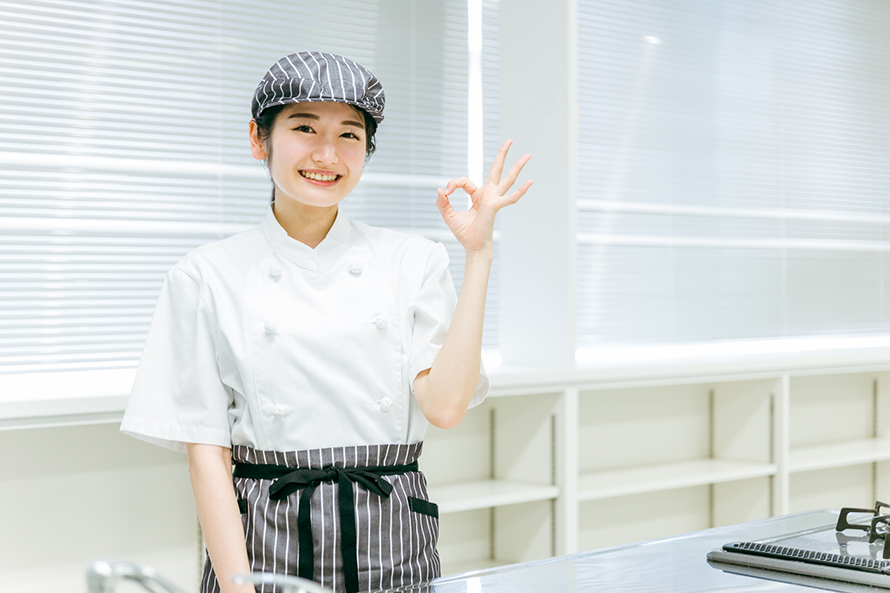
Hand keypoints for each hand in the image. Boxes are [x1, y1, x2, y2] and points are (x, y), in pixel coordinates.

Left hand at [436, 140, 532, 254]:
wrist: (472, 247)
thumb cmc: (464, 233)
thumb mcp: (448, 215)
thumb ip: (442, 202)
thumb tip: (440, 189)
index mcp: (478, 195)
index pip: (465, 181)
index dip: (454, 184)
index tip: (446, 193)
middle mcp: (488, 195)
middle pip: (497, 170)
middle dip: (502, 155)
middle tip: (509, 140)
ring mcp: (494, 199)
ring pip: (507, 179)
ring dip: (517, 166)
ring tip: (527, 155)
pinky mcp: (495, 206)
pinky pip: (509, 198)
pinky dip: (519, 191)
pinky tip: (529, 183)